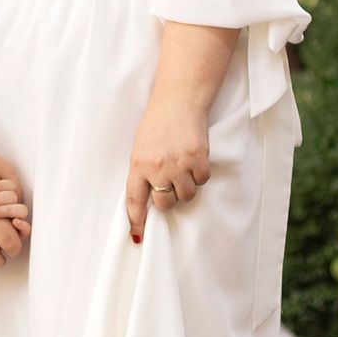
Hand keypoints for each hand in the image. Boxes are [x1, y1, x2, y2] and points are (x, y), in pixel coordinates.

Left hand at [126, 92, 213, 241]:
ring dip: (186, 187)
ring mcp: (179, 163)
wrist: (178, 101)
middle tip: (171, 183)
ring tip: (183, 168)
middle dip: (169, 199)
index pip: (134, 200)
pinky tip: (194, 159)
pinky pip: (202, 181)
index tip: (137, 235)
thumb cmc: (157, 124)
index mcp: (138, 164)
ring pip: (186, 195)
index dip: (136, 221)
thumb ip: (143, 172)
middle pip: (165, 203)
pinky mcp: (198, 158)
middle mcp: (157, 167)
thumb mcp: (141, 148)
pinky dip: (200, 174)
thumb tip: (149, 198)